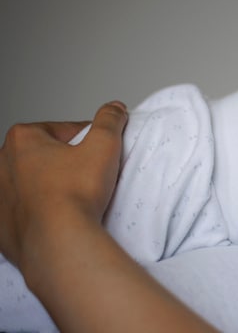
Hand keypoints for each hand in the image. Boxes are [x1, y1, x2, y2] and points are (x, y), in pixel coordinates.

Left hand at [0, 102, 126, 269]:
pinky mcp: (2, 224)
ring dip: (52, 187)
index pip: (65, 131)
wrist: (58, 241)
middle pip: (46, 156)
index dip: (88, 141)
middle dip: (66, 163)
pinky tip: (59, 218)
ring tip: (76, 199)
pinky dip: (40, 213)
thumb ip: (110, 120)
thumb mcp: (104, 145)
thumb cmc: (75, 193)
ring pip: (33, 184)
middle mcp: (2, 164)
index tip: (99, 156)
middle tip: (88, 177)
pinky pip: (24, 212)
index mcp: (22, 139)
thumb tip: (114, 108)